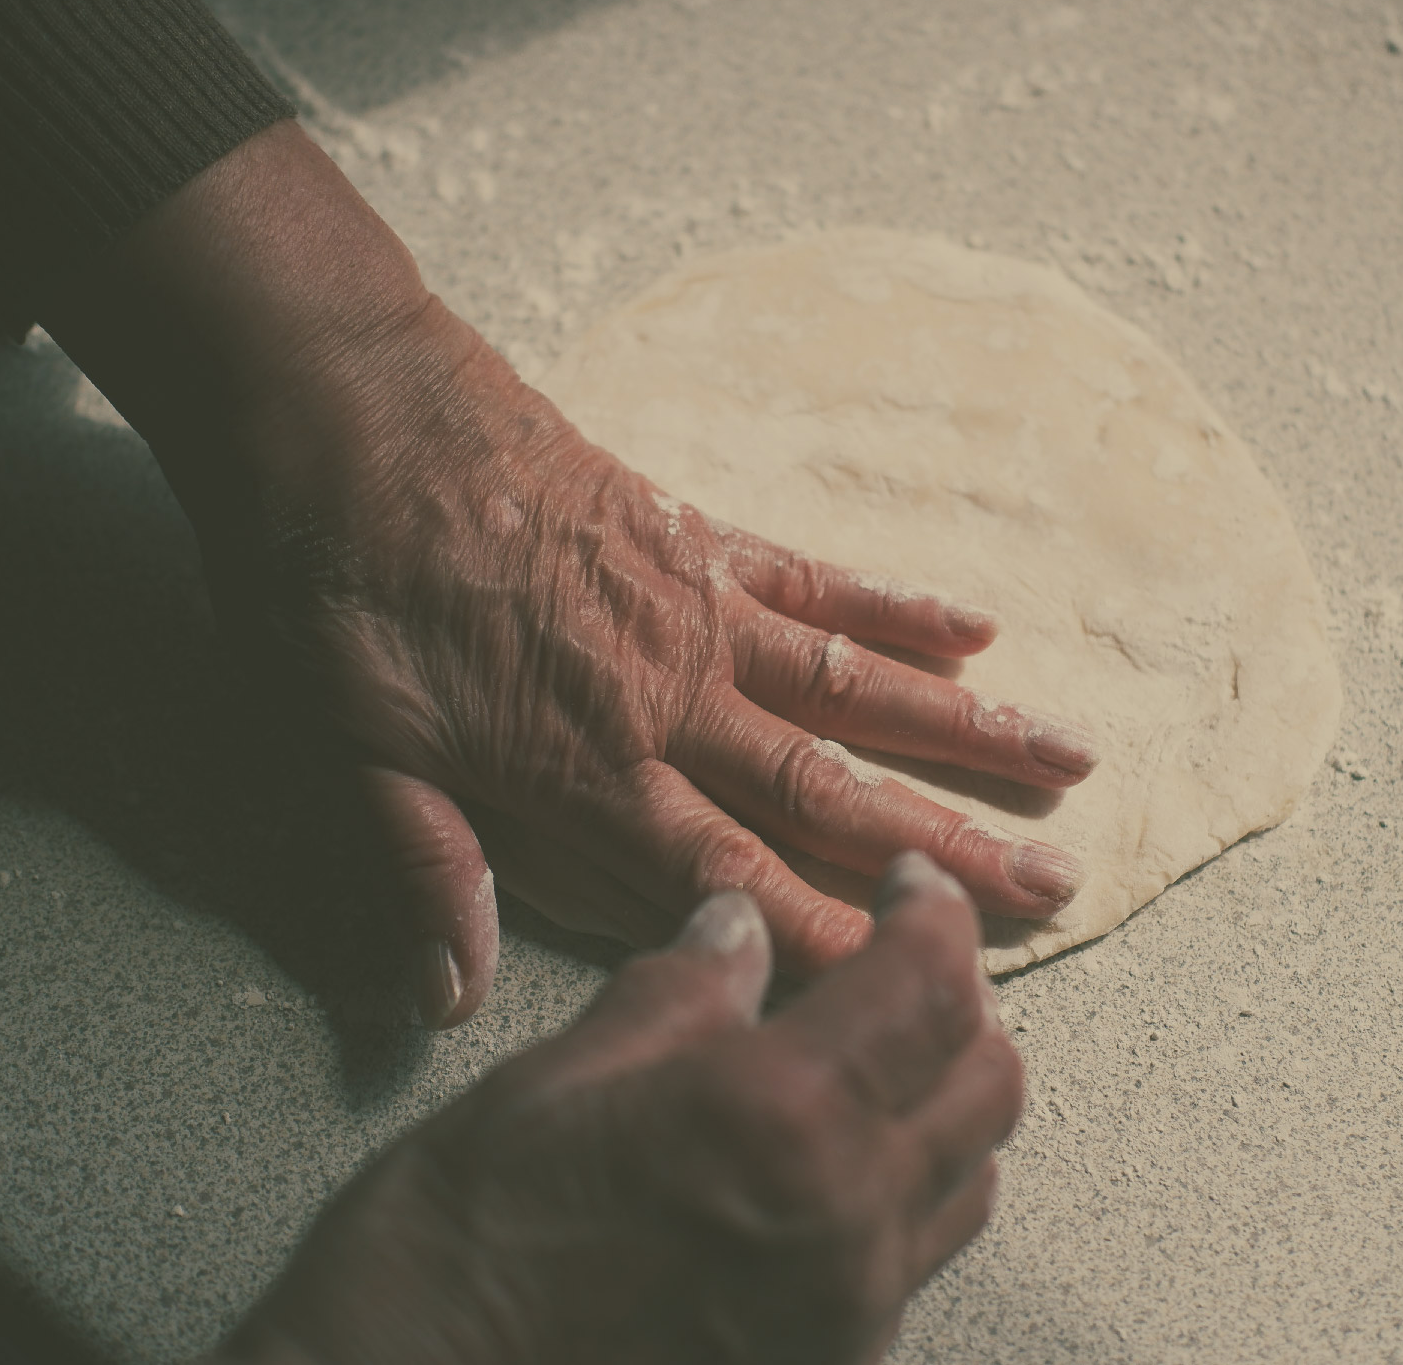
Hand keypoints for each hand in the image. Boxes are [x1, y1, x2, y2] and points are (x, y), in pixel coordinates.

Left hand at [43, 122, 1099, 1024]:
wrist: (344, 408)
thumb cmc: (331, 584)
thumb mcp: (340, 743)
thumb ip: (420, 865)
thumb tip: (452, 994)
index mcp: (581, 772)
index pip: (731, 884)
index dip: (833, 942)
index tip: (927, 984)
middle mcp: (666, 702)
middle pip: (829, 793)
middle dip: (946, 850)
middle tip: (1060, 881)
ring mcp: (693, 613)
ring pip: (853, 687)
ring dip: (965, 730)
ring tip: (1070, 759)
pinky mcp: (695, 536)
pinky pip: (817, 579)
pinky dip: (898, 604)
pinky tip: (976, 627)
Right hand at [206, 854, 1021, 1364]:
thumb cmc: (454, 1246)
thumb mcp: (557, 1077)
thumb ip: (679, 991)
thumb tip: (738, 927)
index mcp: (779, 1116)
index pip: (928, 985)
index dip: (937, 914)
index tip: (914, 883)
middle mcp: (843, 1220)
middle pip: (988, 1082)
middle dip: (958, 1002)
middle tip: (894, 960)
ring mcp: (846, 1312)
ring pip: (970, 1176)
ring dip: (943, 1098)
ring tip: (869, 1056)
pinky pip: (913, 1261)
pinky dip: (903, 1189)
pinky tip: (826, 1162)